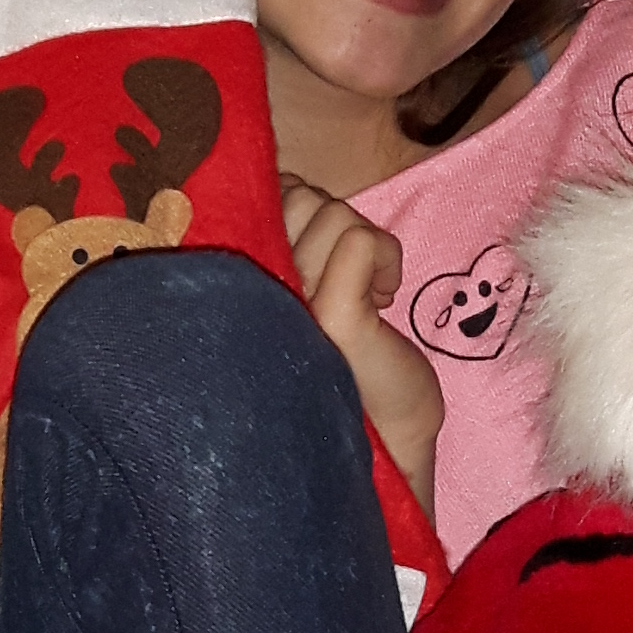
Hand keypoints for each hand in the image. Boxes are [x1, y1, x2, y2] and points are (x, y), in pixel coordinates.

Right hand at [280, 176, 442, 515]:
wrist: (386, 447)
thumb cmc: (356, 376)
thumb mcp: (319, 293)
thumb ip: (297, 244)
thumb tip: (290, 186)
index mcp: (246, 284)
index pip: (262, 197)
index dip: (293, 202)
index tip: (314, 248)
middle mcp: (256, 290)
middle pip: (299, 197)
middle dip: (334, 224)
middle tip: (347, 278)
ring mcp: (292, 302)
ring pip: (331, 212)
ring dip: (364, 245)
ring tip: (364, 294)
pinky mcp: (333, 316)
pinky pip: (361, 240)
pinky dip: (386, 260)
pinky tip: (382, 300)